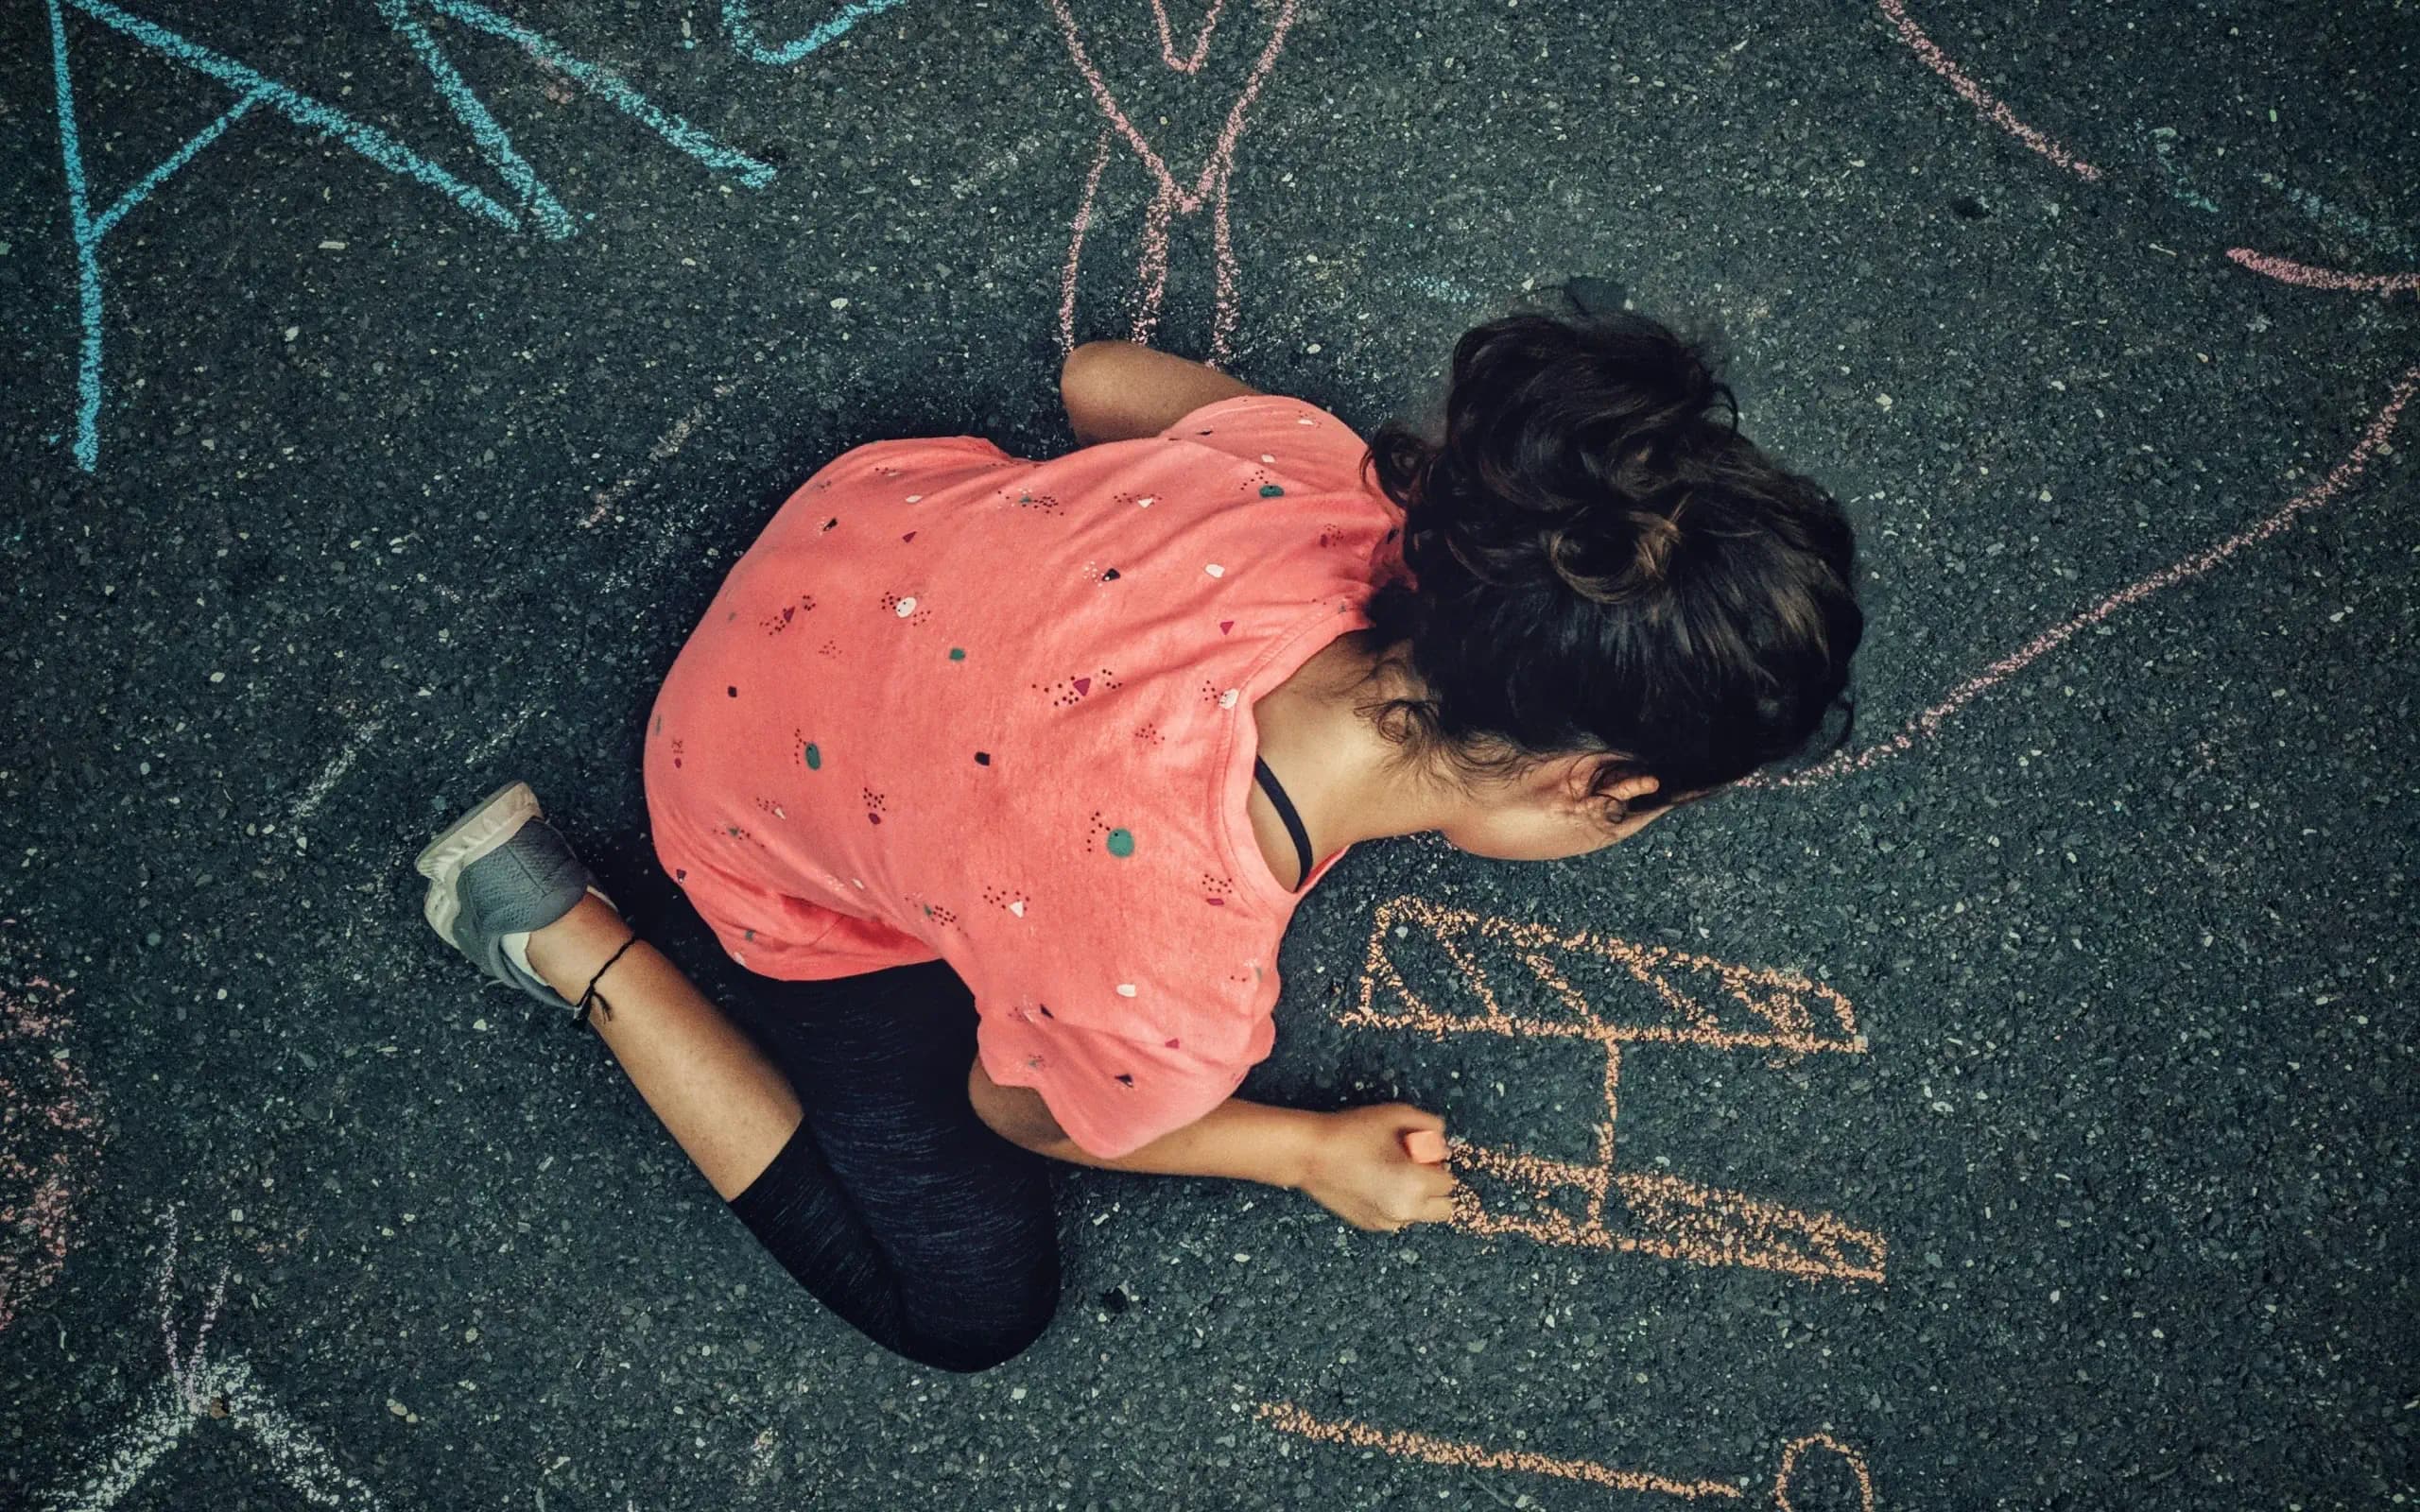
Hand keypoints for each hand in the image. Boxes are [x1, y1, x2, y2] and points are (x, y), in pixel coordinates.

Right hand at [1293, 1104, 1457, 1231]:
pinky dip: (1395, 1204)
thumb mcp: (1395, 1115)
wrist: (1309, 1155)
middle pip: (1444, 1209)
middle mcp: (1404, 1209)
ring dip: (1417, 1197)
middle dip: (1436, 1188)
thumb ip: (1429, 1123)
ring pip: (1420, 1215)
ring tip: (1390, 1173)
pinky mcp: (1371, 1225)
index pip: (1449, 1182)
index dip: (1437, 1163)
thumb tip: (1441, 1137)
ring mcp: (1387, 1222)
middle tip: (1414, 1167)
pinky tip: (1374, 1182)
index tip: (1420, 1152)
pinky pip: (1398, 1218)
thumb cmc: (1350, 1132)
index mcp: (1414, 1184)